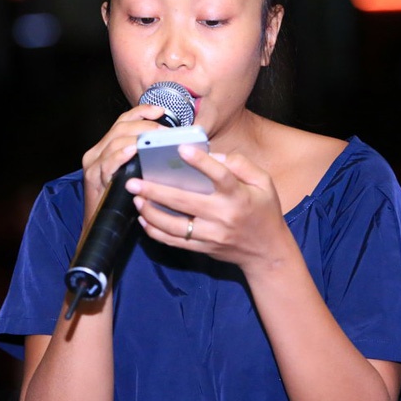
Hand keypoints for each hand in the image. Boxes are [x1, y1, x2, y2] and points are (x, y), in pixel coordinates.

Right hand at [80, 104, 171, 220]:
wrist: (103, 226)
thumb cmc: (123, 200)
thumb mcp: (133, 173)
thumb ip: (142, 157)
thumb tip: (170, 145)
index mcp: (106, 147)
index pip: (123, 121)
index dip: (142, 112)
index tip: (160, 111)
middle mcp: (97, 152)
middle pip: (121, 128)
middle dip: (145, 126)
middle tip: (165, 132)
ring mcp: (93, 164)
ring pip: (115, 141)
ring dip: (137, 138)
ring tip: (155, 139)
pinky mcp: (93, 178)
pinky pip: (108, 162)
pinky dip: (121, 155)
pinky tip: (133, 151)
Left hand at [125, 145, 290, 271]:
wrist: (267, 252)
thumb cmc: (264, 211)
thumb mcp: (264, 183)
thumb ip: (241, 165)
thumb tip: (213, 155)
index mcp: (239, 196)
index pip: (220, 176)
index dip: (201, 162)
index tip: (181, 149)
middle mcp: (223, 216)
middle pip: (185, 202)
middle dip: (156, 191)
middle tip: (133, 182)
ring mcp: (212, 235)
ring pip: (175, 226)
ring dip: (151, 213)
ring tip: (136, 199)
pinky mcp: (203, 248)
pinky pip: (175, 241)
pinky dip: (156, 231)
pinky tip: (144, 219)